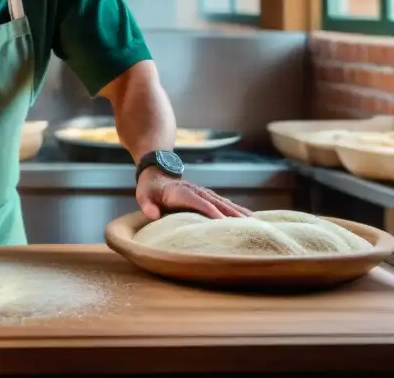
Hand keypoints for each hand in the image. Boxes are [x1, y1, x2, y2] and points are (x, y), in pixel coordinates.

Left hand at [136, 167, 250, 219]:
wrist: (157, 172)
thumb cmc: (150, 188)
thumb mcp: (143, 195)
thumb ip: (147, 205)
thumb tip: (153, 214)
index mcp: (181, 192)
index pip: (198, 202)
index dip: (210, 210)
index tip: (223, 222)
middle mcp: (195, 190)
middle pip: (216, 202)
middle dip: (231, 213)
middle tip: (247, 225)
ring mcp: (203, 192)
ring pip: (223, 202)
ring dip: (238, 211)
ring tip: (255, 222)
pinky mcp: (207, 195)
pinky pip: (224, 202)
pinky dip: (237, 209)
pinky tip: (250, 218)